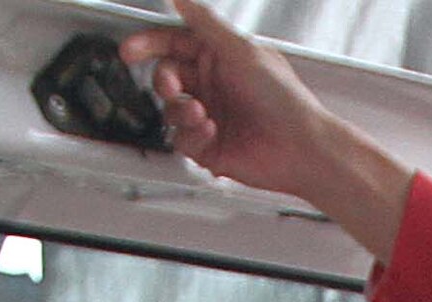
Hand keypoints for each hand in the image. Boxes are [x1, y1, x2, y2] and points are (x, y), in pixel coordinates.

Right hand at [122, 10, 411, 255]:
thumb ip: (205, 22)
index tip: (130, 50)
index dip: (149, 45)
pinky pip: (181, 140)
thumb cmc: (283, 99)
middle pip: (167, 78)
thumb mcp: (241, 49)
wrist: (302, 148)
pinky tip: (212, 132)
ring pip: (170, 110)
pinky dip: (193, 135)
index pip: (174, 44)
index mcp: (220, 58)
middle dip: (165, 82)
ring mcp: (210, 117)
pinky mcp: (209, 148)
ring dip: (182, 111)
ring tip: (203, 115)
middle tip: (172, 86)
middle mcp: (214, 86)